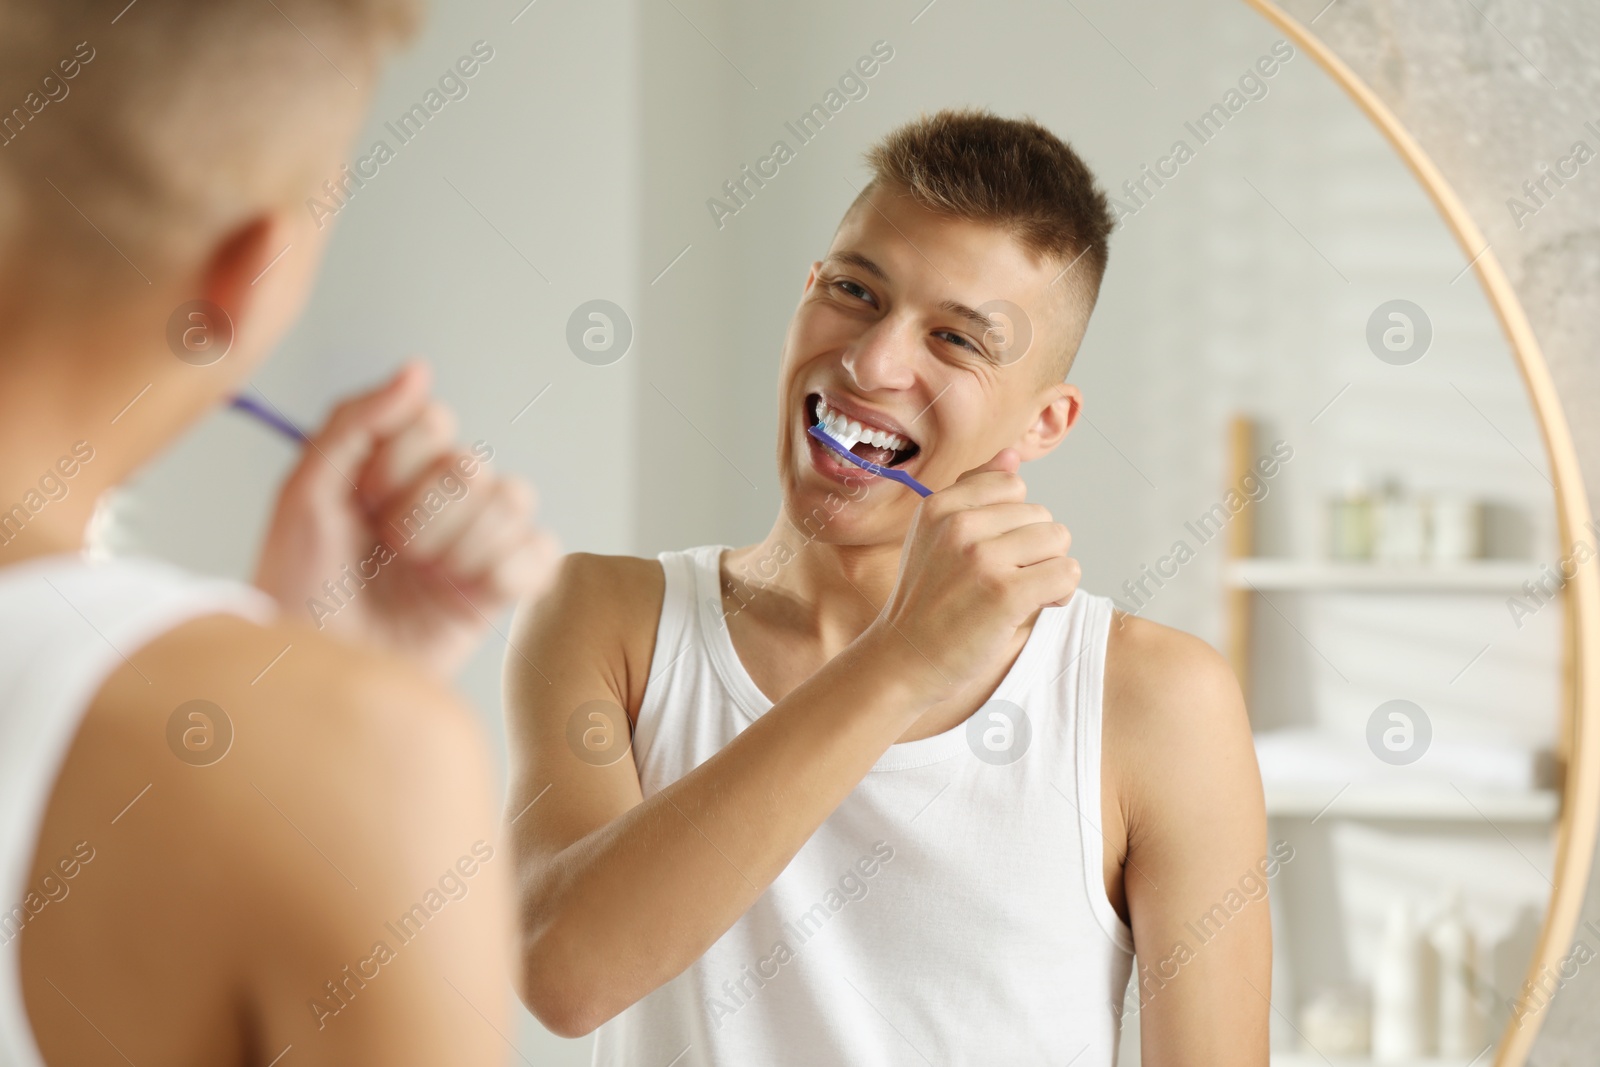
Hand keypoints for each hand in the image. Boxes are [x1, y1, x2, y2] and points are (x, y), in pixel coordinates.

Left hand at [253, 361, 559, 678]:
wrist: (318, 670)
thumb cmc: (298, 590)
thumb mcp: (304, 493)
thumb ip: (355, 421)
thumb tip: (417, 369)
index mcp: (393, 469)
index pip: (434, 424)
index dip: (399, 465)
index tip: (362, 504)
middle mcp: (439, 500)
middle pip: (474, 465)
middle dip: (425, 515)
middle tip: (390, 551)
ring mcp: (473, 542)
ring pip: (515, 500)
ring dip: (465, 543)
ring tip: (427, 576)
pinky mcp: (500, 589)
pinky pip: (543, 553)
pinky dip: (510, 570)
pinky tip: (468, 591)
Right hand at [867, 448, 1078, 700]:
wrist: (905, 659)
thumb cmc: (926, 600)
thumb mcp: (935, 535)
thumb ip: (974, 491)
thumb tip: (1012, 453)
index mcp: (941, 505)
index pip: (1013, 485)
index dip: (1016, 521)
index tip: (998, 549)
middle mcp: (959, 525)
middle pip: (1041, 514)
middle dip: (1036, 548)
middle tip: (1008, 579)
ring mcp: (981, 558)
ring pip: (1058, 540)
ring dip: (1050, 570)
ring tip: (1021, 593)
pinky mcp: (1004, 593)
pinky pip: (1066, 573)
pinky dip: (1060, 593)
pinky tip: (1035, 605)